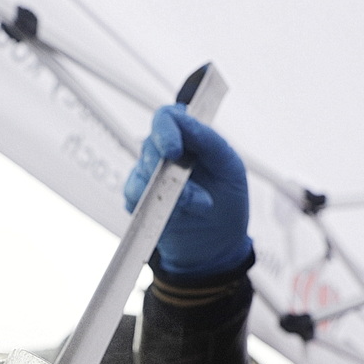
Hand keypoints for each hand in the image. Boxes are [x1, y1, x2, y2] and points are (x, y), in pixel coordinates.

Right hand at [123, 105, 250, 278]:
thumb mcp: (230, 167)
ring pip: (141, 173)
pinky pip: (133, 197)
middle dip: (166, 168)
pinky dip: (153, 206)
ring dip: (168, 193)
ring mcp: (150, 177)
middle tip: (188, 190)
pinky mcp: (139, 200)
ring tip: (197, 206)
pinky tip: (174, 214)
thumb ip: (209, 140)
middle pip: (149, 145)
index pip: (168, 118)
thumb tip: (184, 121)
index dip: (166, 129)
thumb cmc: (227, 202)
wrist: (218, 245)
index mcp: (189, 137)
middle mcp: (166, 153)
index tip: (174, 149)